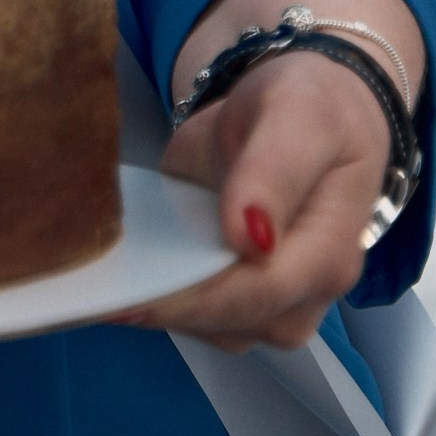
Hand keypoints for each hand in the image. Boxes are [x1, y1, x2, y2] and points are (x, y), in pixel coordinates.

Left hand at [124, 50, 390, 349]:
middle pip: (238, 321)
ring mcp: (271, 298)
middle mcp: (306, 291)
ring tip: (104, 290)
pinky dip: (161, 297)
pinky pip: (199, 311)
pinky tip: (123, 275)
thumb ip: (276, 170)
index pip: (267, 289)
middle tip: (104, 298)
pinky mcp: (235, 288)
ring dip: (163, 310)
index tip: (141, 295)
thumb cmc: (309, 107)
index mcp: (331, 249)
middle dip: (173, 310)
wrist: (305, 107)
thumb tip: (251, 239)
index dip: (206, 297)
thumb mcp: (298, 116)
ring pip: (215, 328)